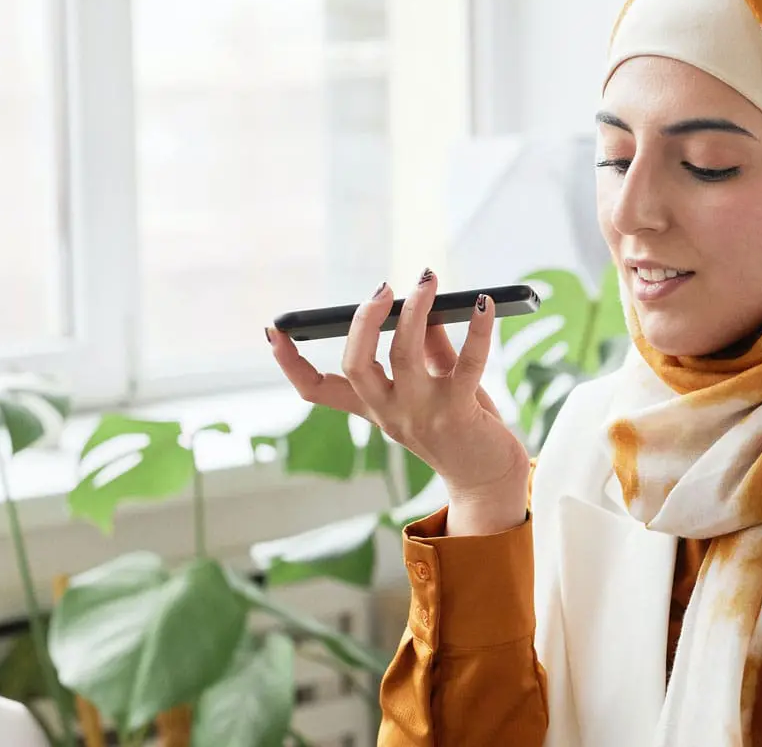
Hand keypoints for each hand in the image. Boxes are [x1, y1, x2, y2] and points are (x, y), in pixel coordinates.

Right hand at [266, 270, 530, 534]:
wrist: (489, 480)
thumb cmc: (462, 426)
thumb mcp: (435, 383)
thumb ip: (427, 345)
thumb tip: (422, 302)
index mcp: (375, 406)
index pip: (317, 390)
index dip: (290, 363)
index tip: (273, 331)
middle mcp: (390, 412)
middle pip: (356, 365)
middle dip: (363, 321)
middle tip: (382, 289)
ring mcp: (422, 414)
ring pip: (404, 354)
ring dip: (415, 310)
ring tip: (428, 280)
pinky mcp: (459, 413)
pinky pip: (468, 364)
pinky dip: (478, 330)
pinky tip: (484, 305)